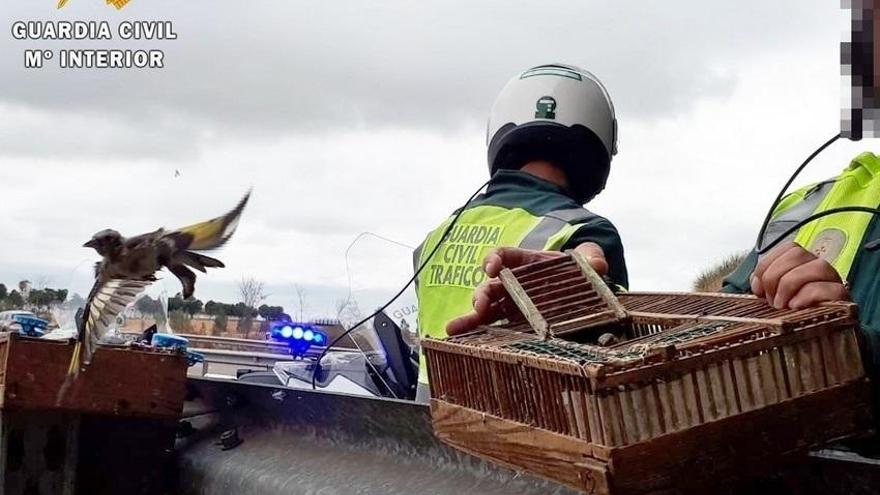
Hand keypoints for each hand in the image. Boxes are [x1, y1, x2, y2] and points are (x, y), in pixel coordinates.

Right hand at [446, 242, 607, 335]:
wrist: (584, 288)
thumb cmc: (580, 270)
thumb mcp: (588, 259)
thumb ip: (591, 257)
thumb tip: (599, 264)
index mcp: (527, 263)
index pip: (505, 256)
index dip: (494, 259)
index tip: (491, 268)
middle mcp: (514, 284)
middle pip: (491, 286)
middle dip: (482, 294)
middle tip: (479, 306)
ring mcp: (511, 305)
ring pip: (485, 310)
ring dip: (469, 319)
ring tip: (453, 330)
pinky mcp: (513, 324)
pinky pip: (491, 329)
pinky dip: (473, 336)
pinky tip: (456, 343)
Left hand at [750, 241, 848, 309]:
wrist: (818, 341)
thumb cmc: (794, 316)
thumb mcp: (774, 298)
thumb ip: (764, 285)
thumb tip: (756, 282)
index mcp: (803, 264)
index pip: (788, 248)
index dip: (767, 265)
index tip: (758, 289)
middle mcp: (819, 268)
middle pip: (798, 253)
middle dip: (775, 276)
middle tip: (771, 300)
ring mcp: (834, 282)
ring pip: (817, 267)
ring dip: (790, 285)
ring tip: (782, 305)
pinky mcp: (843, 300)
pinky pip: (830, 289)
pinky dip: (807, 296)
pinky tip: (795, 306)